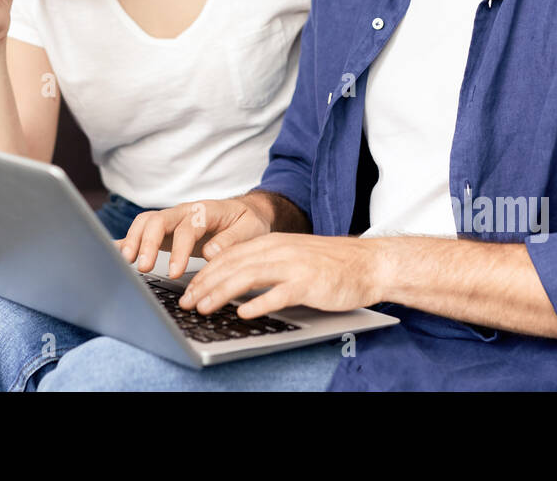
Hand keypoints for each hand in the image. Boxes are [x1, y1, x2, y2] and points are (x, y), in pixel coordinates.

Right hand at [116, 196, 273, 278]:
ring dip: (133, 241)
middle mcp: (184, 212)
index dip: (179, 249)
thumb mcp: (251, 229)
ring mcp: (172, 220)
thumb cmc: (249, 221)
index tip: (174, 272)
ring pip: (145, 223)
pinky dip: (126, 240)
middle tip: (144, 268)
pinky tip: (112, 253)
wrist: (246, 212)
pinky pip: (141, 231)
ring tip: (126, 263)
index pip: (188, 227)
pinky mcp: (164, 231)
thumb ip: (231, 240)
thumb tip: (211, 252)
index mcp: (206, 210)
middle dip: (148, 244)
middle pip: (158, 220)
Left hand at [178, 233, 383, 317]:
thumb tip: (233, 284)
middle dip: (205, 285)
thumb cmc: (329, 264)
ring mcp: (294, 265)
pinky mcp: (309, 282)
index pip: (229, 256)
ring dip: (222, 293)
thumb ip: (265, 265)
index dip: (205, 274)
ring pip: (248, 276)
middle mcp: (279, 250)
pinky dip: (259, 303)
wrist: (368, 263)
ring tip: (205, 307)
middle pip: (232, 265)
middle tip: (187, 303)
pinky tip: (244, 313)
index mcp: (272, 242)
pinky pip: (279, 293)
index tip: (189, 290)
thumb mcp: (291, 256)